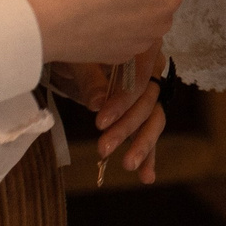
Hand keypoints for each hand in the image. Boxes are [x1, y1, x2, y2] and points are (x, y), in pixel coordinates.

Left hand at [48, 41, 169, 184]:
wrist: (72, 53)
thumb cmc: (76, 50)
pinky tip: (147, 176)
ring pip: (153, 119)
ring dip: (142, 144)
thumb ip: (90, 79)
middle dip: (127, 128)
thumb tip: (97, 102)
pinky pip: (148, 130)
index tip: (100, 122)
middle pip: (148, 102)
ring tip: (129, 166)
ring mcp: (149, 91)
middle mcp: (152, 70)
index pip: (140, 80)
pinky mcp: (141, 110)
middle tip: (103, 148)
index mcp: (142, 50)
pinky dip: (149, 154)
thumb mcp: (78, 59)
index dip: (123, 103)